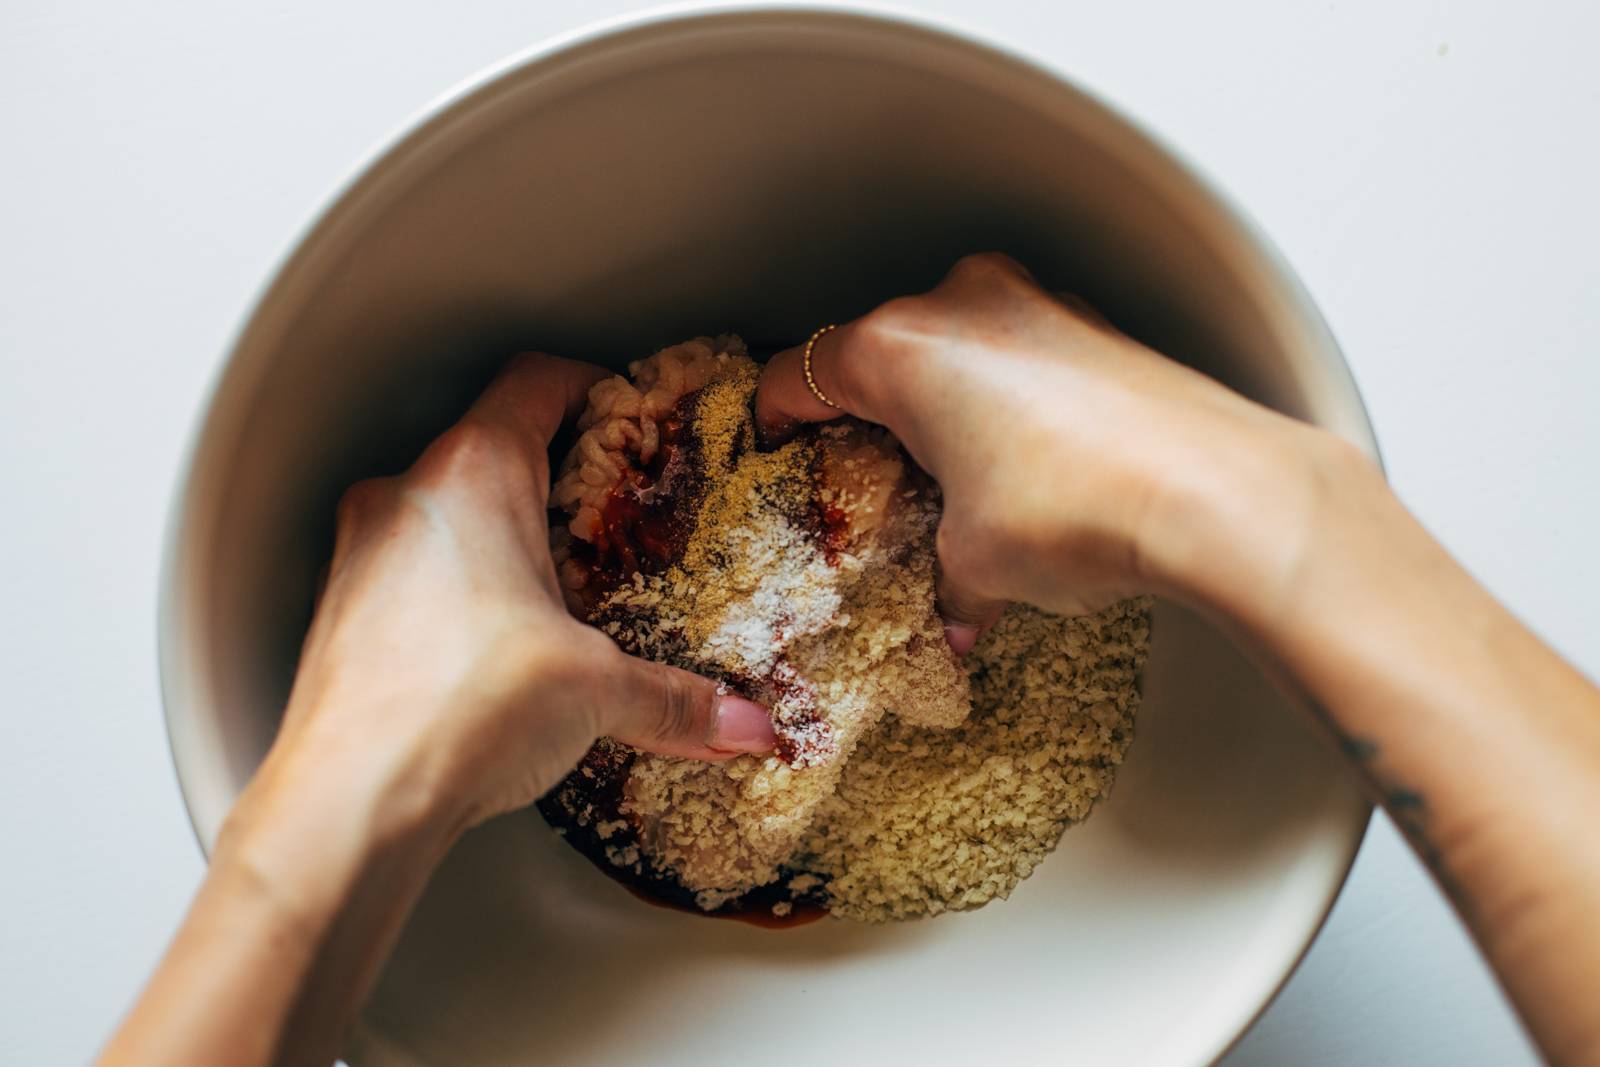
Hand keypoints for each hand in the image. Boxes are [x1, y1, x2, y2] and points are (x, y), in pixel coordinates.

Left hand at [251, 353, 776, 837]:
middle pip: (490, 448)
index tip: (626, 412)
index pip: (535, 381)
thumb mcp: (597, 692)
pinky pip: (408, 574)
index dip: (589, 386)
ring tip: (556, 595)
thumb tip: (738, 724)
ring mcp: (361, 554)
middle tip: (608, 521)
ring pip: (442, 514)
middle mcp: (406, 496)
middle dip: (555, 482)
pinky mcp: (339, 615)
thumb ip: (674, 700)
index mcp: (475, 474)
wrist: (351, 799)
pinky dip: (455, 591)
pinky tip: (494, 651)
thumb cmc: (461, 707)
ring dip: (498, 541)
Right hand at [756, 252, 1342, 648]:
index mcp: (900, 349)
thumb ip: (946, 582)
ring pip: (956, 350)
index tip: (777, 451)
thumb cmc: (1079, 510)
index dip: (776, 422)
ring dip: (946, 408)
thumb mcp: (976, 562)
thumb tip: (958, 615)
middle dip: (872, 422)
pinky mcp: (1096, 324)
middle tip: (874, 486)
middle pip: (880, 356)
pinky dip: (1009, 401)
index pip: (800, 373)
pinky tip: (1030, 465)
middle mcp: (961, 304)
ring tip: (960, 484)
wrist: (1218, 494)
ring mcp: (1035, 304)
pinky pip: (1020, 355)